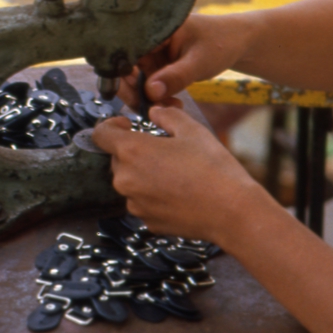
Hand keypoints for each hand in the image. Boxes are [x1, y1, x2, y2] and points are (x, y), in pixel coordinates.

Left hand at [92, 106, 263, 240]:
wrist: (231, 211)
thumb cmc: (212, 168)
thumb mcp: (191, 129)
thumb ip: (166, 115)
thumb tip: (154, 112)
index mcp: (132, 151)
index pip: (101, 134)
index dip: (112, 125)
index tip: (129, 125)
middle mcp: (125, 179)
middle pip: (117, 158)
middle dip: (135, 150)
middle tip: (164, 148)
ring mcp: (134, 204)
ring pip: (130, 181)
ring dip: (144, 173)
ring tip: (176, 171)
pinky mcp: (146, 221)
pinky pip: (142, 201)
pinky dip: (154, 194)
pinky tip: (179, 191)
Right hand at [120, 12, 253, 106]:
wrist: (238, 43)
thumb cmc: (221, 42)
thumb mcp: (199, 61)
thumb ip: (175, 76)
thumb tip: (150, 92)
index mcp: (154, 28)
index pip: (126, 51)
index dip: (124, 74)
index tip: (135, 93)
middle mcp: (149, 39)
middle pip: (126, 68)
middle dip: (135, 90)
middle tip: (150, 108)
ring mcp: (154, 53)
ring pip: (136, 80)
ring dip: (147, 97)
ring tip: (168, 106)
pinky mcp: (159, 65)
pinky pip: (149, 84)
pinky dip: (156, 97)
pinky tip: (172, 103)